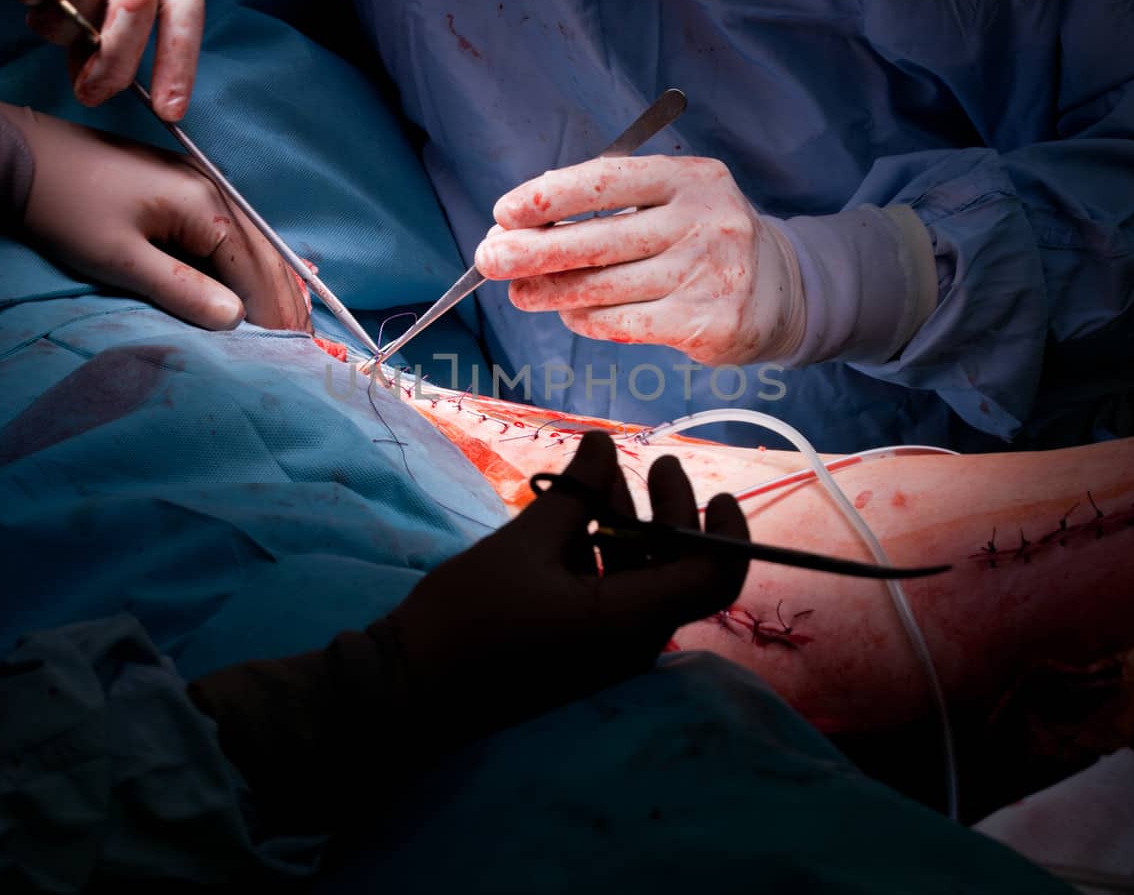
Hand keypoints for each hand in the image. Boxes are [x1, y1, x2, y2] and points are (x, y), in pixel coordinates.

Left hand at [0, 98, 310, 330]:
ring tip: (288, 322)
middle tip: (304, 344)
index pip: (255, 270)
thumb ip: (180, 289)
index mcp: (202, 205)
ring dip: (270, 283)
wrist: (13, 154)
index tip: (291, 353)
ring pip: (249, 242)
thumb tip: (235, 320)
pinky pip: (227, 234)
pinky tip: (252, 286)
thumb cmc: (63, 209)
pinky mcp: (174, 188)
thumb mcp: (119, 258)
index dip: (273, 313)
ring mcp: (194, 184)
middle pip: (263, 253)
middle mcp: (209, 190)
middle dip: (285, 299)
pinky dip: (246, 265)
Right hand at [383, 431, 749, 737]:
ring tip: (600, 478)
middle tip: (654, 464)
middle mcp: (631, 642)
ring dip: (630, 526)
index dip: (726, 531)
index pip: (713, 577)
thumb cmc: (469, 617)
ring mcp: (604, 650)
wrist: (407, 690)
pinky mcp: (577, 650)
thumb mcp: (525, 543)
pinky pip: (610, 596)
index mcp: (630, 620)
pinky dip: (601, 554)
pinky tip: (571, 518)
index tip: (715, 488)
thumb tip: (604, 444)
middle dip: (671, 513)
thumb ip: (575, 493)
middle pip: (677, 570)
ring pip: (640, 579)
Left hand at [474, 156, 805, 364]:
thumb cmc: (702, 240)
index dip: (550, 196)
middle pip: (599, 239)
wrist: (781, 290)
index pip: (607, 180)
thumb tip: (522, 229)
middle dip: (533, 251)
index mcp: (690, 178)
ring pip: (605, 287)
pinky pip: (624, 323)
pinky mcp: (707, 322)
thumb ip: (611, 210)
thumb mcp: (672, 204)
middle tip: (488, 260)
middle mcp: (704, 222)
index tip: (505, 212)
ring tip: (519, 293)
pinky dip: (588, 320)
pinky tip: (570, 315)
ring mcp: (708, 274)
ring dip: (551, 293)